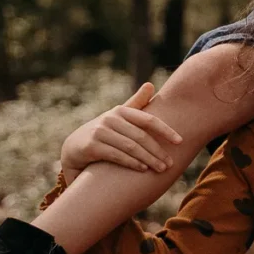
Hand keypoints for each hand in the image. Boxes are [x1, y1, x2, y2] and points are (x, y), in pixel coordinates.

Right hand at [60, 83, 182, 182]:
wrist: (73, 147)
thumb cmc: (104, 131)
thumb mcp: (119, 116)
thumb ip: (136, 103)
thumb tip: (151, 84)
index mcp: (121, 111)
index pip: (148, 120)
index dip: (166, 130)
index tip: (180, 141)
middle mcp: (110, 119)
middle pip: (141, 137)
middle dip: (158, 151)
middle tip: (170, 164)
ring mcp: (100, 132)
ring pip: (131, 147)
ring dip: (148, 159)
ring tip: (161, 169)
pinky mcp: (91, 146)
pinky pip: (117, 155)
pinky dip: (132, 162)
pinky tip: (143, 169)